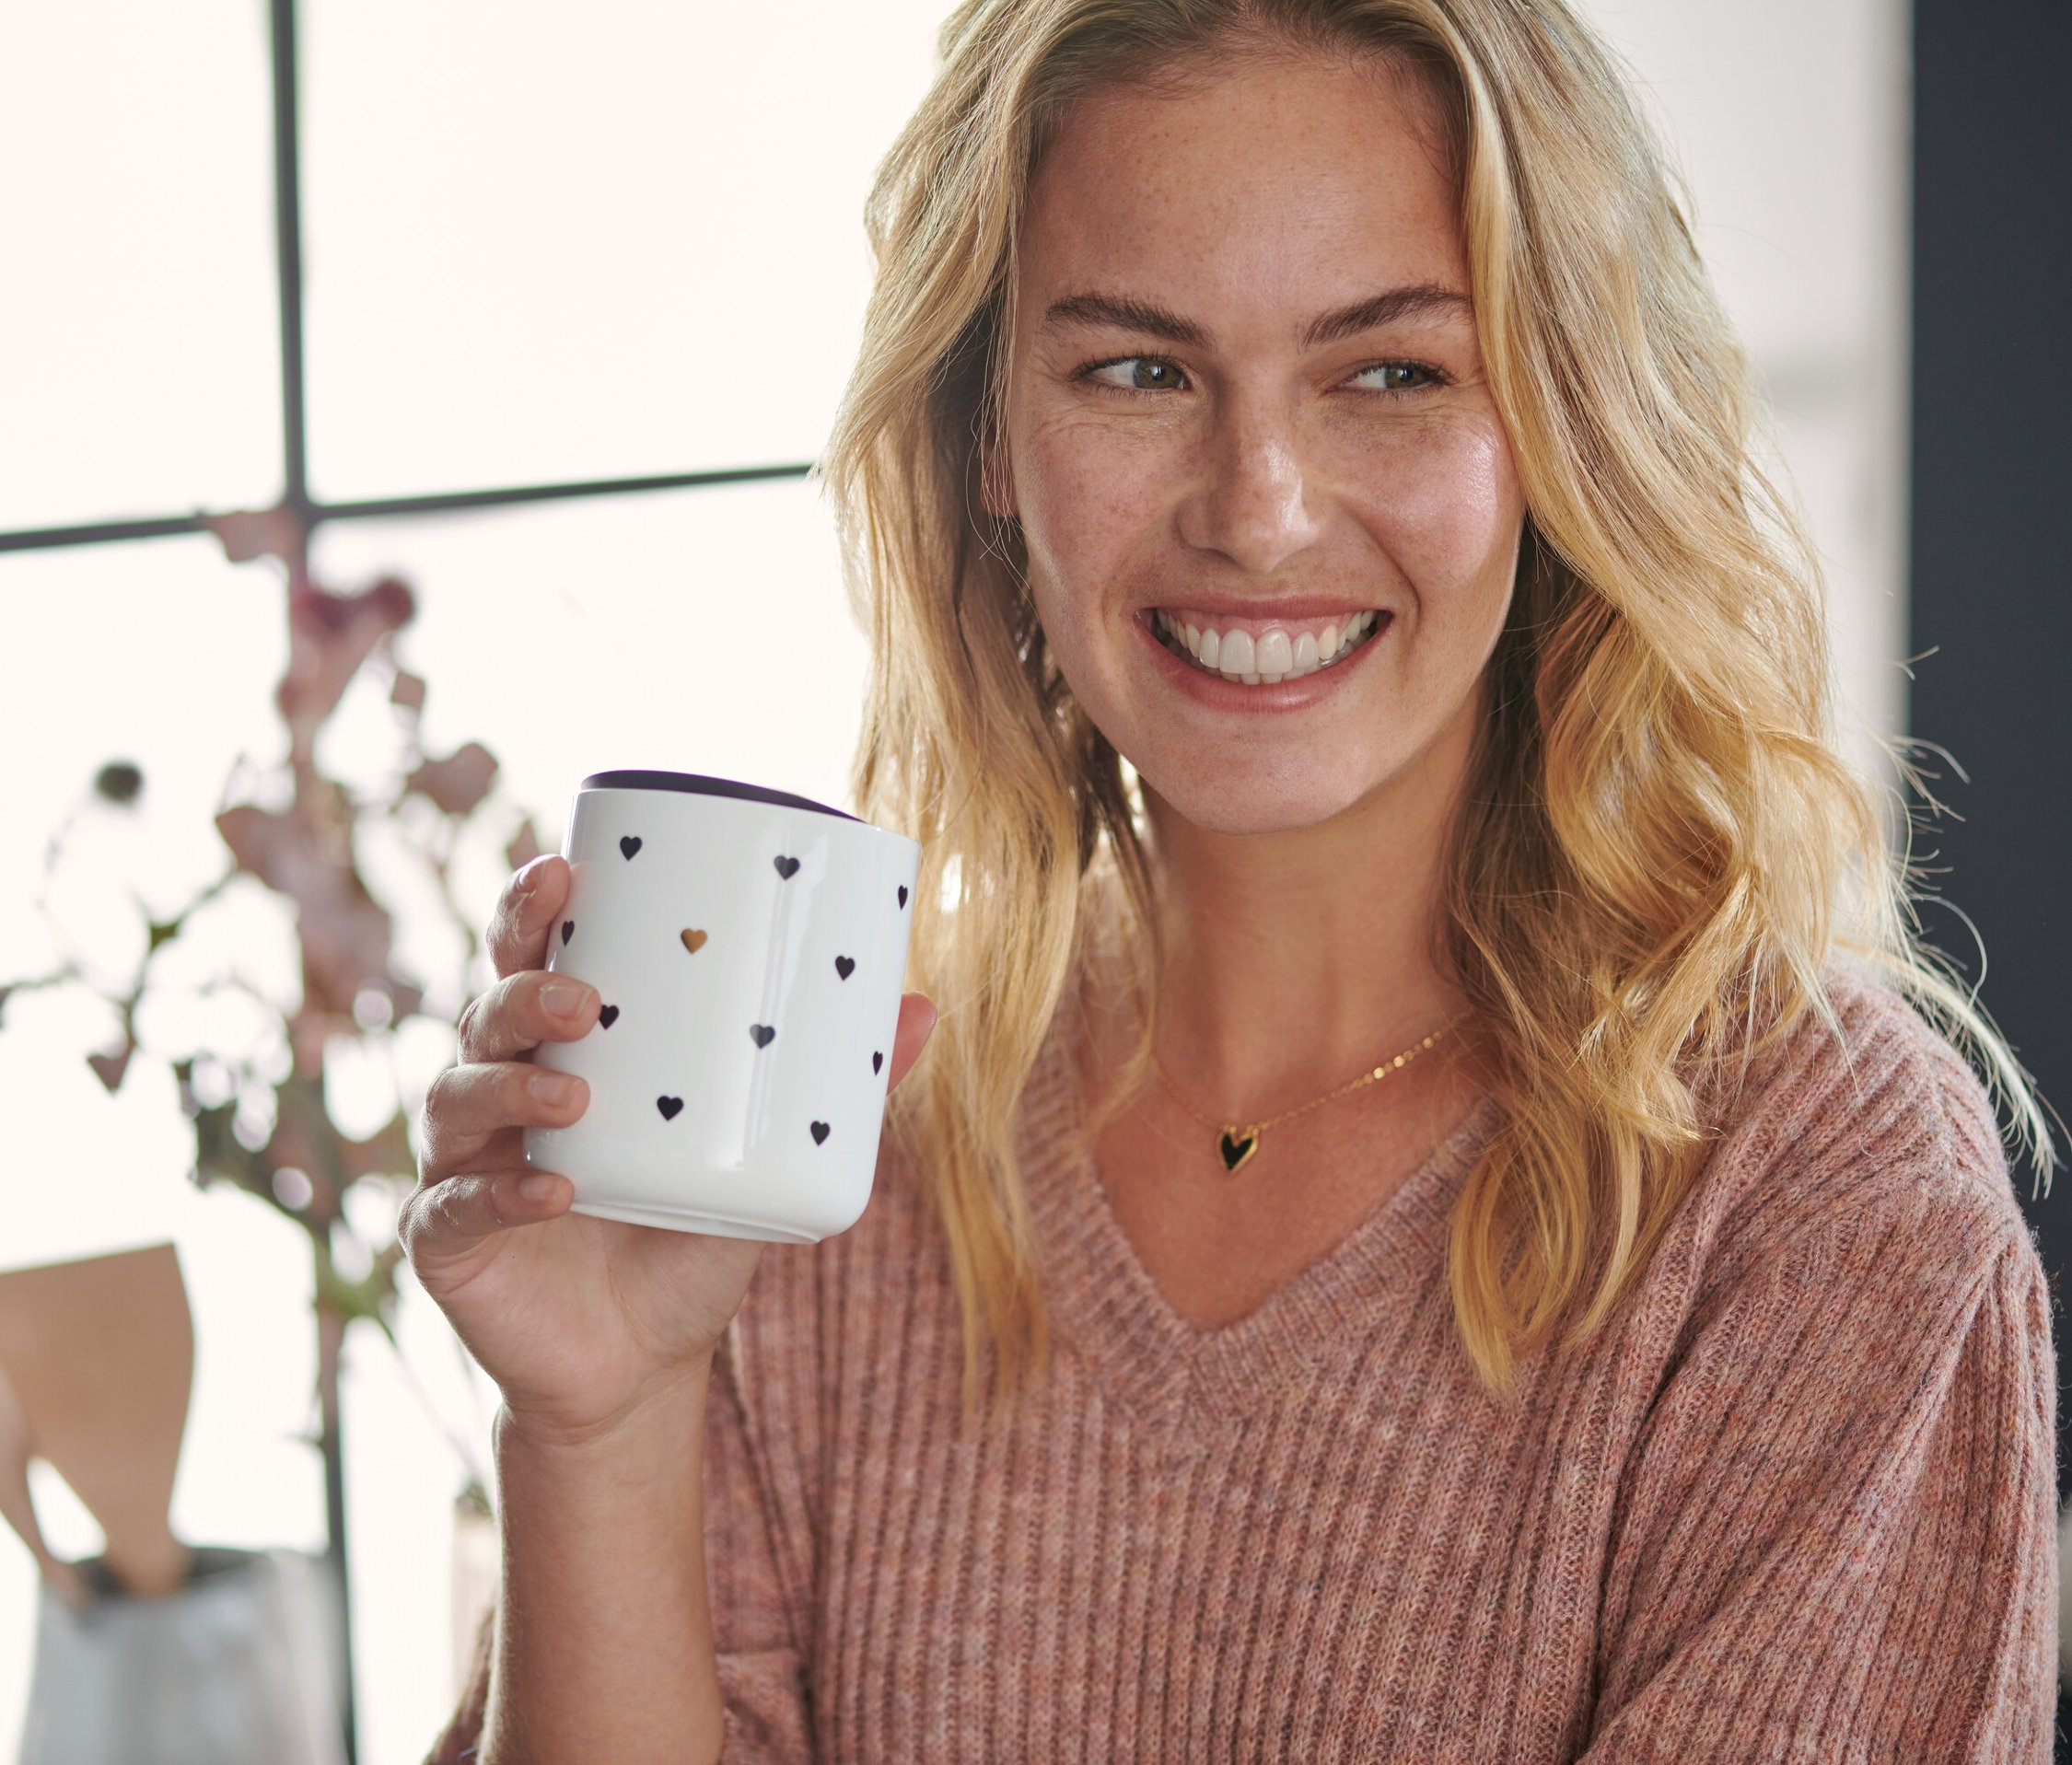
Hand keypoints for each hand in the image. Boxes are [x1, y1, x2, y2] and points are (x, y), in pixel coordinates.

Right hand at [402, 855, 935, 1445]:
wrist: (641, 1364)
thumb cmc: (692, 1235)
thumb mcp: (766, 1155)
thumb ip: (833, 1088)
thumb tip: (923, 1010)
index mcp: (564, 1045)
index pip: (531, 953)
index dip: (530, 905)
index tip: (563, 867)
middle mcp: (502, 1087)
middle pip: (485, 1005)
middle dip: (523, 984)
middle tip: (585, 996)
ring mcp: (465, 1161)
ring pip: (459, 1094)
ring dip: (512, 1086)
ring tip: (575, 1094)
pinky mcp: (446, 1238)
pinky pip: (455, 1205)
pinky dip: (501, 1196)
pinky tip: (555, 1194)